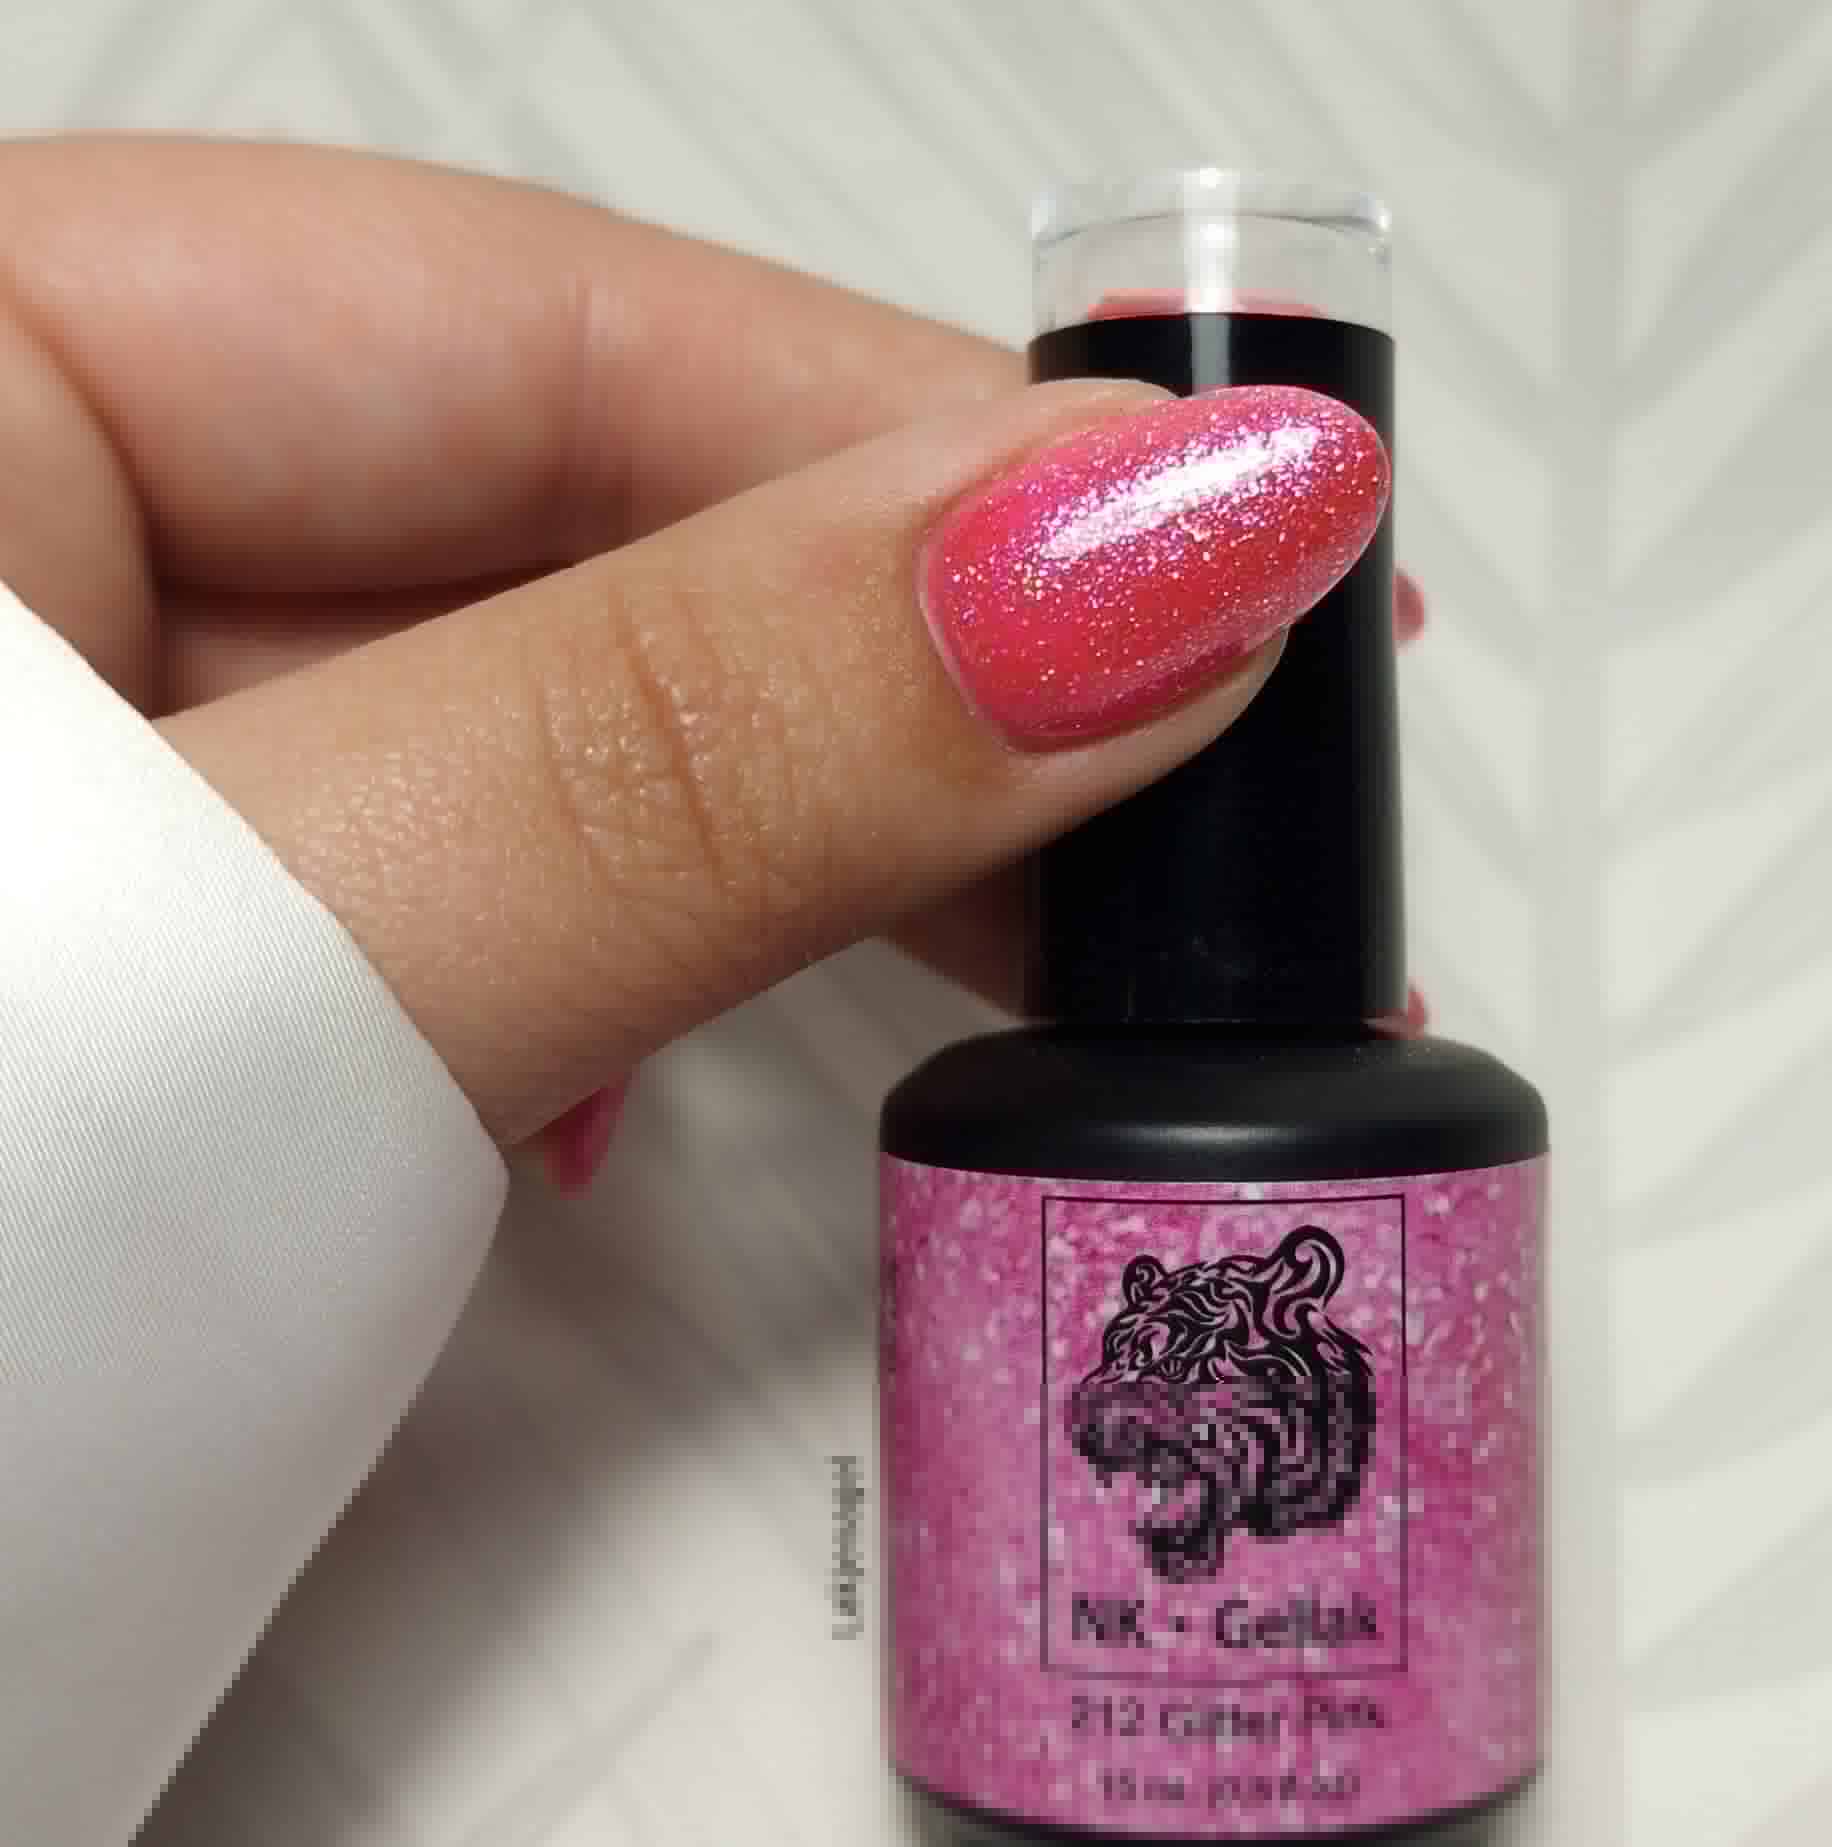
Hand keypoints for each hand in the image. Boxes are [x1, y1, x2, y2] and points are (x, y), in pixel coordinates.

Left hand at [0, 137, 1422, 1180]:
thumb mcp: (248, 1000)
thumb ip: (691, 760)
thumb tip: (1127, 561)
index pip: (552, 329)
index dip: (942, 453)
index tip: (1262, 553)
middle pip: (571, 517)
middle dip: (929, 661)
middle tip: (1222, 790)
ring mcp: (65, 791)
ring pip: (529, 722)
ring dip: (795, 837)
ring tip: (1035, 940)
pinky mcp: (114, 989)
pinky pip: (437, 897)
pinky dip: (603, 984)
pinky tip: (651, 1082)